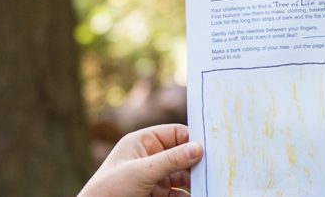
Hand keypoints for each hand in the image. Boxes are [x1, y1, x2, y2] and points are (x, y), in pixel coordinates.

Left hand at [78, 124, 203, 196]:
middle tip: (215, 168)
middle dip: (196, 162)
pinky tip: (197, 194)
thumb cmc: (109, 190)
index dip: (192, 139)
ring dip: (195, 180)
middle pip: (182, 155)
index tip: (211, 148)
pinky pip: (178, 193)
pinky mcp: (156, 195)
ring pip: (183, 175)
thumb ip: (171, 159)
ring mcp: (154, 178)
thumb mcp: (141, 171)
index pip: (175, 134)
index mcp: (142, 143)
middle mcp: (150, 158)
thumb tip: (198, 148)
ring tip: (208, 183)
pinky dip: (187, 195)